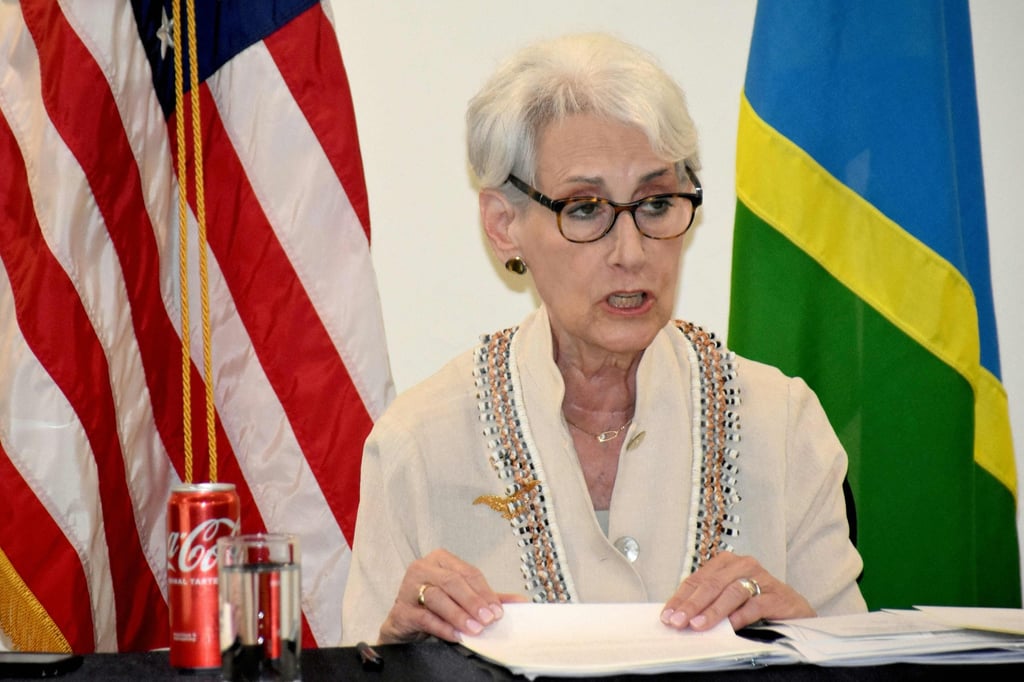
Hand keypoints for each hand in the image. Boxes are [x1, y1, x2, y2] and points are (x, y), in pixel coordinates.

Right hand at [378, 548, 525, 643]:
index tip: (498, 611)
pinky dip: (442, 626)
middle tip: (488, 620)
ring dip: (458, 615)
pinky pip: (424, 617)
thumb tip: (520, 602)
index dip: (484, 592)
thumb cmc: (434, 605)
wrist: (405, 622)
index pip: (468, 572)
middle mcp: (423, 568)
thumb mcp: (463, 598)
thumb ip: (488, 598)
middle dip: (473, 602)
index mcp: (441, 560)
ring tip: (474, 629)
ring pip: (437, 597)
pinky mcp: (401, 609)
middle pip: (452, 582)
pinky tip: (455, 635)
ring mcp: (409, 587)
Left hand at [660, 551, 813, 631]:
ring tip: (699, 625)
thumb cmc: (757, 601)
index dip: (680, 598)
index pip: (696, 580)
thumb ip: (707, 602)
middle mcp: (742, 565)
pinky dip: (741, 615)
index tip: (667, 615)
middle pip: (711, 584)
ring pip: (731, 592)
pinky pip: (755, 604)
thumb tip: (679, 616)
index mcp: (726, 563)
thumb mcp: (728, 598)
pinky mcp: (777, 595)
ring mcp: (761, 578)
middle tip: (678, 621)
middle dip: (692, 605)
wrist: (794, 608)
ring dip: (713, 610)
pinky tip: (730, 625)